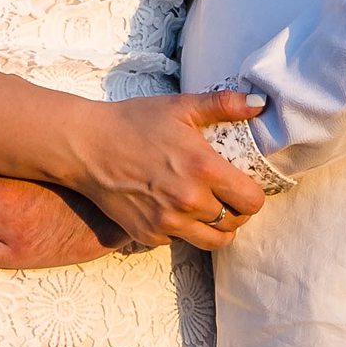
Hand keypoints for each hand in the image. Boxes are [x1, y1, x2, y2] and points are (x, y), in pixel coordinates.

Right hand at [58, 87, 273, 253]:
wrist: (85, 146)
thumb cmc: (133, 122)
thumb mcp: (180, 106)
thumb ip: (224, 104)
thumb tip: (260, 104)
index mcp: (203, 168)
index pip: (253, 201)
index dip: (254, 194)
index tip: (244, 185)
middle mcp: (189, 200)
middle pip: (236, 222)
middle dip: (237, 210)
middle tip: (226, 195)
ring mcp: (167, 221)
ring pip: (214, 241)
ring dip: (217, 227)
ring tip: (209, 209)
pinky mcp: (148, 234)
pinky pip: (181, 241)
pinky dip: (184, 230)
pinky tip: (175, 209)